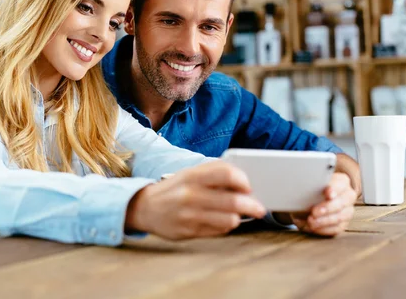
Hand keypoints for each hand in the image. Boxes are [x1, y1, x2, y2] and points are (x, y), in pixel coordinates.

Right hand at [125, 161, 266, 239]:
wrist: (145, 207)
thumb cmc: (174, 188)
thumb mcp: (189, 174)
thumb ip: (213, 173)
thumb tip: (243, 180)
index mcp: (191, 175)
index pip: (226, 173)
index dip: (242, 179)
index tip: (250, 185)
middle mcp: (190, 195)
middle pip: (232, 200)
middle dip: (252, 205)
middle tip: (260, 207)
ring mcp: (189, 215)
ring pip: (229, 219)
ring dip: (239, 217)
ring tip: (239, 214)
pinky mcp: (189, 232)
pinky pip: (218, 231)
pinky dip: (226, 226)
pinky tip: (224, 221)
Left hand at [290, 173, 356, 236]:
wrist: (310, 202)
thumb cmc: (311, 191)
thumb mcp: (308, 186)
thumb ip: (308, 187)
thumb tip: (299, 189)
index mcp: (341, 182)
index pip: (340, 184)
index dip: (334, 189)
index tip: (328, 194)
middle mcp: (348, 196)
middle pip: (341, 202)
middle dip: (327, 208)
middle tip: (314, 212)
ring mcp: (348, 211)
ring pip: (340, 217)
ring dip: (324, 220)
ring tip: (311, 221)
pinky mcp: (343, 223)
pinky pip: (336, 228)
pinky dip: (323, 229)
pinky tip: (314, 227)